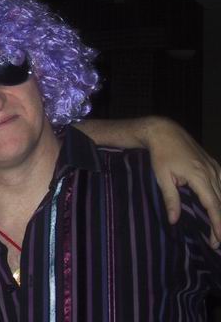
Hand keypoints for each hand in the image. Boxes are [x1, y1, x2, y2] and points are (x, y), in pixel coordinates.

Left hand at [143, 117, 220, 247]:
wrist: (164, 131)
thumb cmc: (160, 154)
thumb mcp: (162, 177)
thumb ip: (170, 199)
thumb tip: (173, 221)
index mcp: (199, 176)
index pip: (213, 205)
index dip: (218, 224)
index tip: (218, 239)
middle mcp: (211, 172)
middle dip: (220, 223)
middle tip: (216, 243)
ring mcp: (214, 167)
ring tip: (217, 230)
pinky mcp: (213, 164)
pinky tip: (218, 208)